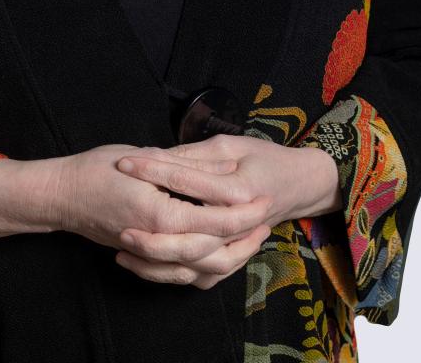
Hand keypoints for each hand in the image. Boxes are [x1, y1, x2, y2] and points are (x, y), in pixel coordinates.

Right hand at [52, 142, 272, 287]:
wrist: (63, 195)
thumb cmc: (98, 169)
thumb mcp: (142, 157)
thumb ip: (184, 165)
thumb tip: (223, 167)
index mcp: (161, 215)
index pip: (215, 220)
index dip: (244, 211)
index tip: (264, 199)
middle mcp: (159, 242)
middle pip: (215, 251)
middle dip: (245, 237)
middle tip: (266, 220)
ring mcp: (152, 255)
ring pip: (201, 270)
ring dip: (230, 256)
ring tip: (250, 238)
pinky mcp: (146, 259)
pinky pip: (182, 276)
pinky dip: (205, 269)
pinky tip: (220, 253)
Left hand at [111, 133, 340, 284]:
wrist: (301, 183)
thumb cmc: (266, 158)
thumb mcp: (231, 145)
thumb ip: (195, 154)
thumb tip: (157, 155)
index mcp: (237, 189)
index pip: (185, 181)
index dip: (152, 170)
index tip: (124, 163)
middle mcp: (237, 225)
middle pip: (188, 240)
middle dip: (149, 236)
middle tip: (118, 226)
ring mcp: (237, 246)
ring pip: (192, 266)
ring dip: (156, 263)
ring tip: (123, 248)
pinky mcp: (231, 258)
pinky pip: (201, 276)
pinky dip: (171, 274)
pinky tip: (143, 263)